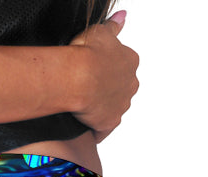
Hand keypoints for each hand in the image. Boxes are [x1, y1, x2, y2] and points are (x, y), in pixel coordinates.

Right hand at [68, 10, 138, 138]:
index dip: (106, 65)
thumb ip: (113, 26)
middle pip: (121, 87)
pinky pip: (104, 128)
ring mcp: (122, 104)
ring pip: (114, 106)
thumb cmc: (86, 53)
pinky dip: (96, 127)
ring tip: (84, 102)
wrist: (76, 78)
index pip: (122, 64)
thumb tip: (122, 17)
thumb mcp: (100, 31)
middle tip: (88, 84)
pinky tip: (85, 122)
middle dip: (107, 87)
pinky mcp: (110, 122)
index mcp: (131, 61)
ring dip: (102, 106)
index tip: (93, 66)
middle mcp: (131, 84)